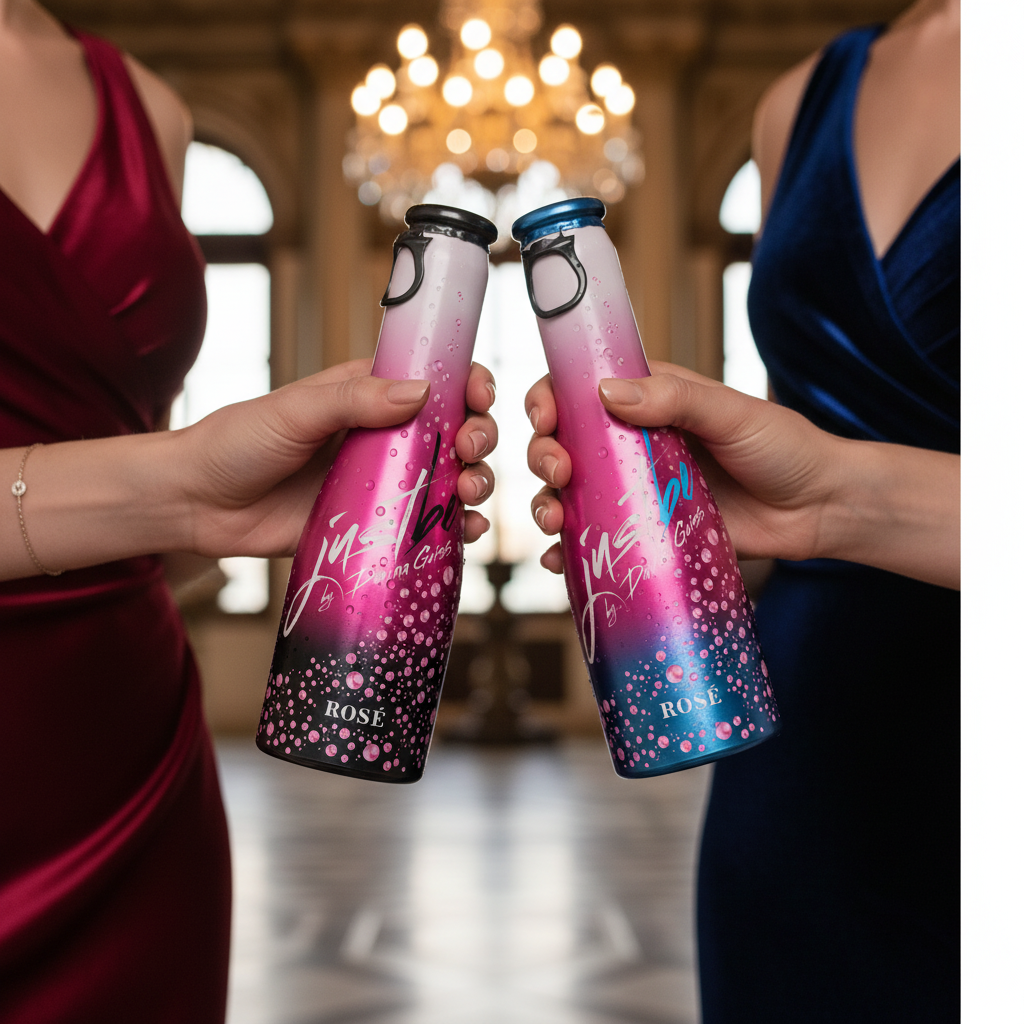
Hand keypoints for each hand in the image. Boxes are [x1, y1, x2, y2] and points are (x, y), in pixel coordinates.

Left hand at [179, 359, 497, 556]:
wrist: (198, 505)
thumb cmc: (236, 442)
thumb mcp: (294, 411)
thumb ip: (354, 399)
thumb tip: (421, 390)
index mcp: (370, 394)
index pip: (436, 379)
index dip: (468, 384)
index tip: (480, 397)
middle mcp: (386, 435)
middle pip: (455, 430)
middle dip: (478, 437)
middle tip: (468, 451)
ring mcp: (384, 482)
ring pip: (451, 478)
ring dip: (475, 481)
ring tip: (467, 492)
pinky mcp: (376, 525)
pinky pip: (428, 525)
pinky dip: (457, 528)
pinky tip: (467, 531)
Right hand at [525, 361, 958, 587]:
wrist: (820, 510)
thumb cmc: (784, 448)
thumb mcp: (732, 413)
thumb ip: (675, 398)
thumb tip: (607, 393)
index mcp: (648, 401)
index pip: (580, 390)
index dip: (550, 400)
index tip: (545, 417)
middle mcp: (632, 444)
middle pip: (565, 444)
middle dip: (544, 456)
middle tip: (559, 473)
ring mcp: (635, 492)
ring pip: (571, 495)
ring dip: (549, 504)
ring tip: (555, 520)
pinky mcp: (645, 534)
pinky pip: (596, 541)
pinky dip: (569, 552)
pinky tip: (560, 560)